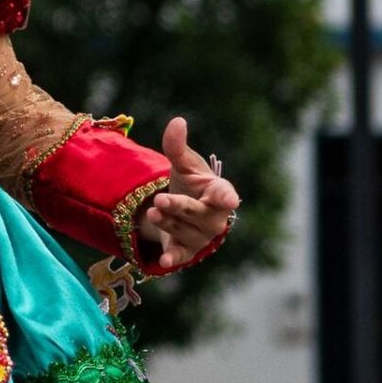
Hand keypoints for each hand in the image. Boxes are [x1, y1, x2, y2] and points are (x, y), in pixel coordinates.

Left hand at [137, 117, 239, 270]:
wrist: (179, 209)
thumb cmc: (190, 184)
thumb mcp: (182, 165)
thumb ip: (178, 146)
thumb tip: (177, 121)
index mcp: (219, 193)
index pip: (224, 194)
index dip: (225, 197)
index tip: (229, 200)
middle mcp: (214, 218)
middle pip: (197, 214)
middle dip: (179, 207)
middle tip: (160, 199)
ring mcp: (201, 236)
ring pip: (183, 230)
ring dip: (167, 222)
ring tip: (152, 211)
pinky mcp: (186, 250)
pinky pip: (181, 255)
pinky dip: (173, 258)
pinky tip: (164, 261)